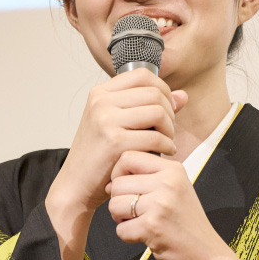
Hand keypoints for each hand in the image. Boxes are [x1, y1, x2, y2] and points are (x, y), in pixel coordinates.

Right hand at [51, 69, 187, 214]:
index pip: (143, 75)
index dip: (163, 89)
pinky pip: (155, 137)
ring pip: (158, 112)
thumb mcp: (118, 124)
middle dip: (170, 113)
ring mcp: (106, 120)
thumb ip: (149, 107)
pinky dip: (167, 145)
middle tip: (168, 131)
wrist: (76, 184)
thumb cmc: (98, 156)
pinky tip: (165, 152)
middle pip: (154, 93)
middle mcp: (101, 101)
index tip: (167, 108)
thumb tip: (182, 95)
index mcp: (100, 93)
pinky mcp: (115, 141)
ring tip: (167, 141)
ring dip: (170, 129)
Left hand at [107, 149, 230, 259]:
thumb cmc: (187, 225)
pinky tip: (146, 237)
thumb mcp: (175, 191)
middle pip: (118, 183)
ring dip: (121, 219)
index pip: (128, 157)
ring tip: (140, 224)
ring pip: (114, 205)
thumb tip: (108, 183)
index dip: (119, 174)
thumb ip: (147, 180)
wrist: (208, 256)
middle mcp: (168, 182)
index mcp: (173, 169)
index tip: (129, 189)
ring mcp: (160, 204)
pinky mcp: (152, 226)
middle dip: (119, 201)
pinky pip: (121, 229)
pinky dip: (128, 237)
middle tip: (136, 213)